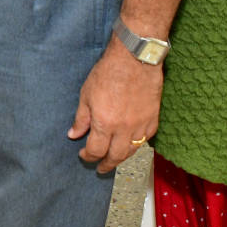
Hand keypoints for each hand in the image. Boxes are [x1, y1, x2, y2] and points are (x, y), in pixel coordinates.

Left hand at [67, 43, 161, 173]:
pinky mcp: (153, 118)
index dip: (88, 156)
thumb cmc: (108, 72)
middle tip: (101, 168)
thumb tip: (74, 134)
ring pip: (132, 150)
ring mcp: (140, 125)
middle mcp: (123, 128)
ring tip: (115, 159)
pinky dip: (137, 144)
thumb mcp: (86, 95)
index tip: (84, 155)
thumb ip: (81, 118)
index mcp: (104, 123)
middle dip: (106, 164)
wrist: (135, 59)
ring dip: (122, 157)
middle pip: (115, 156)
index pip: (95, 150)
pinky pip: (146, 139)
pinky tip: (131, 144)